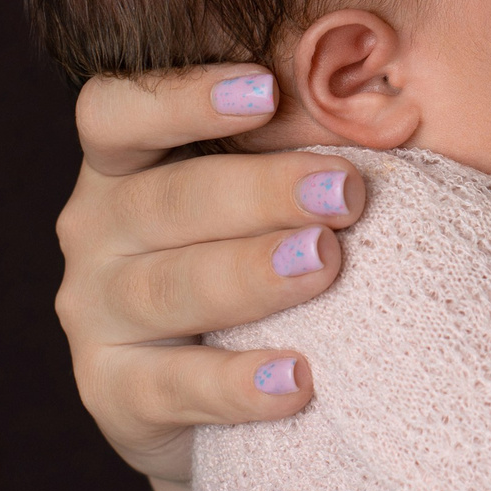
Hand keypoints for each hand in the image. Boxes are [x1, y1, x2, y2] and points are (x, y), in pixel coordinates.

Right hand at [54, 63, 365, 490]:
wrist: (219, 400)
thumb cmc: (259, 253)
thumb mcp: (265, 194)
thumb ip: (298, 140)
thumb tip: (394, 90)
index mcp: (125, 162)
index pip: (117, 112)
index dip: (181, 98)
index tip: (268, 91)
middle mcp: (96, 229)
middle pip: (166, 200)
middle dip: (261, 192)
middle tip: (345, 191)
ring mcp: (96, 314)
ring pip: (167, 289)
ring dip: (250, 275)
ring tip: (325, 263)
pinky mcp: (112, 395)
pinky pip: (173, 388)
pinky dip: (236, 385)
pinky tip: (297, 379)